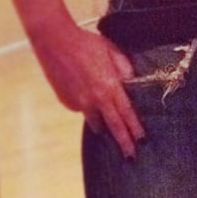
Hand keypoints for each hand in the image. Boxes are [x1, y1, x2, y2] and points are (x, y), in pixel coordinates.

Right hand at [29, 20, 144, 159]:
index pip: (126, 113)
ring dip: (102, 125)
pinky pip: (80, 109)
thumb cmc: (84, 42)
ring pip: (95, 121)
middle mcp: (95, 98)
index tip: (141, 141)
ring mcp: (79, 102)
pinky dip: (85, 106)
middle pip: (113, 125)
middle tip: (130, 156)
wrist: (55, 41)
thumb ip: (123, 67)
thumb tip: (130, 79)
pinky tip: (82, 92)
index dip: (134, 128)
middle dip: (123, 142)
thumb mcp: (110, 50)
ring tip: (107, 129)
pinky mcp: (66, 101)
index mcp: (109, 85)